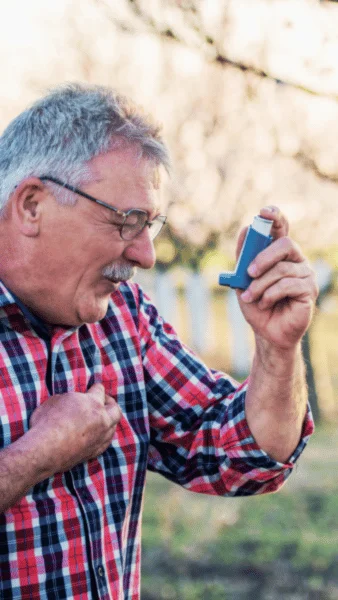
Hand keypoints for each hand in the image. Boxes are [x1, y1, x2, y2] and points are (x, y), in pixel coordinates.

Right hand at [29, 383, 120, 475]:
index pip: (100, 390)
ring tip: (98, 420)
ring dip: (108, 422)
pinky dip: (103, 437)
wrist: (44, 451)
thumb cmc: (46, 423)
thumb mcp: (55, 401)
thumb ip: (69, 399)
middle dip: (110, 404)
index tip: (92, 389)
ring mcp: (100, 438)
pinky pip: (105, 442)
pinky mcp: (94, 452)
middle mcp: (102, 420)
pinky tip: (95, 436)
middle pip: (115, 409)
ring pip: (113, 428)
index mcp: (93, 403)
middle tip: (101, 403)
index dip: (94, 388)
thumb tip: (71, 401)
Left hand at [236, 206, 318, 349]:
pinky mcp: (309, 290)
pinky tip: (264, 303)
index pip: (282, 228)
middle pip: (285, 244)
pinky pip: (288, 285)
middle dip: (263, 257)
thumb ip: (243, 257)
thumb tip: (246, 229)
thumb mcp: (243, 280)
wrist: (266, 332)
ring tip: (250, 297)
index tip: (264, 212)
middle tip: (249, 272)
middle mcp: (296, 260)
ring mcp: (305, 274)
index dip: (275, 217)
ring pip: (282, 269)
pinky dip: (270, 294)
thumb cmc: (257, 304)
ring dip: (260, 285)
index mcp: (280, 254)